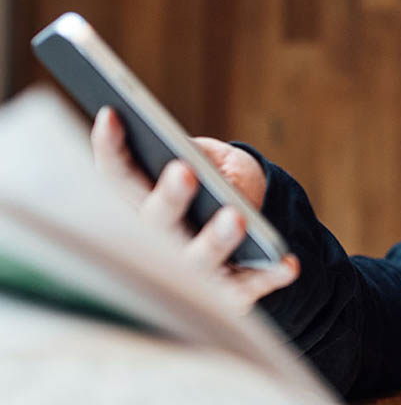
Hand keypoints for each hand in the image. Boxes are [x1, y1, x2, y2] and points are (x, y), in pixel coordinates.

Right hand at [90, 106, 298, 311]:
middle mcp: (159, 241)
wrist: (251, 227)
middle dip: (168, 198)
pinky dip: (269, 275)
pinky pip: (248, 286)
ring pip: (198, 260)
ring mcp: (193, 269)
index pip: (117, 176)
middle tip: (183, 172)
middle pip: (155, 222)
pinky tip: (289, 263)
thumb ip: (197, 155)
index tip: (112, 113)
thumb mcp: (207, 159)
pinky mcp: (229, 291)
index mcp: (141, 202)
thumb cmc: (218, 183)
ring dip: (216, 241)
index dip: (109, 148)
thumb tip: (191, 155)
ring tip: (236, 219)